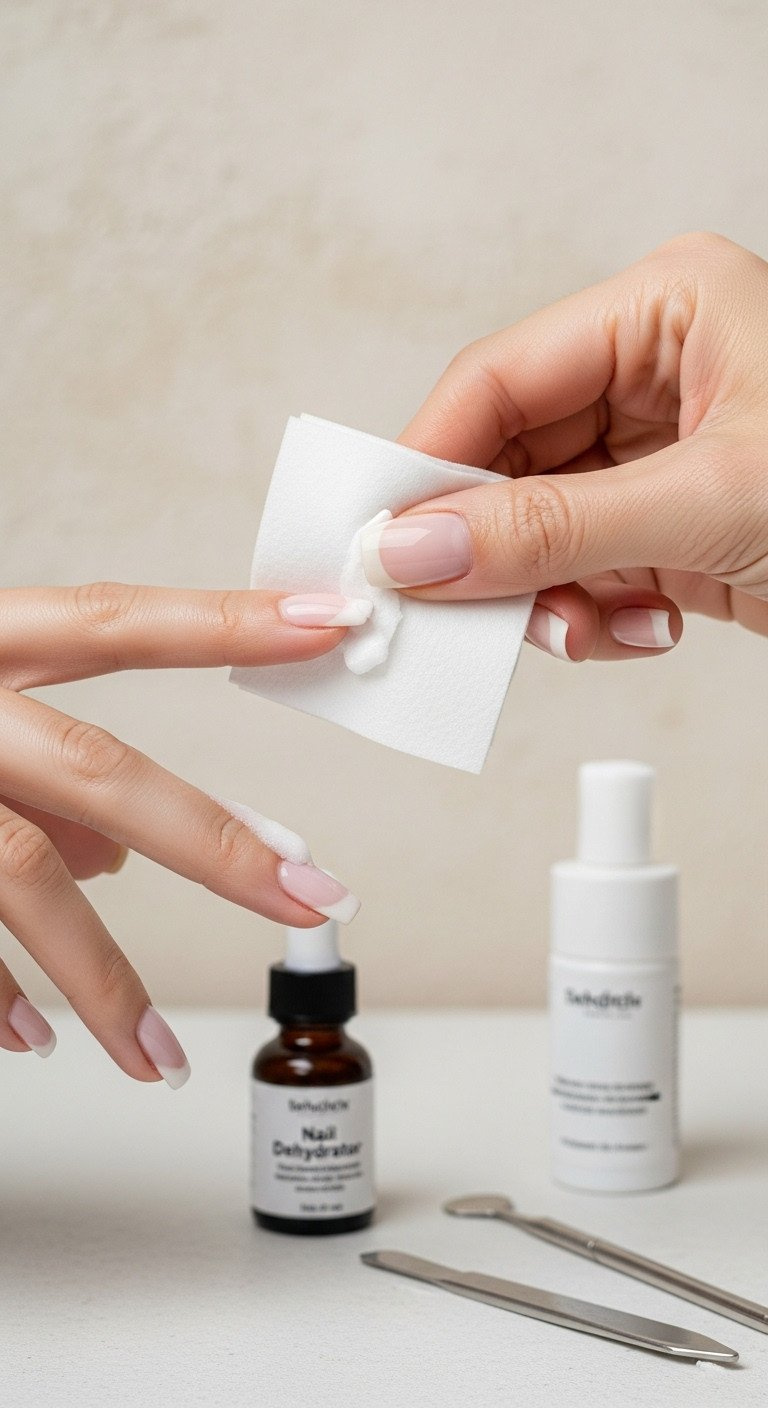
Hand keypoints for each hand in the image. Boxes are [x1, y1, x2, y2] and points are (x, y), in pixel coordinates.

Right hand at [0, 582, 369, 1082]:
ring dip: (103, 979)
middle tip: (316, 895)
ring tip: (163, 1060)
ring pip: (21, 876)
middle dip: (216, 842)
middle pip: (98, 770)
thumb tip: (127, 850)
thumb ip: (48, 758)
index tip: (332, 619)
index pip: (117, 620)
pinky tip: (32, 1041)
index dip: (224, 619)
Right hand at [361, 232, 767, 660]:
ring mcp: (663, 452)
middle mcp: (656, 373)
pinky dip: (595, 614)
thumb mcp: (709, 504)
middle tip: (456, 609)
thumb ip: (551, 531)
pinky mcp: (675, 523)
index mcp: (666, 311)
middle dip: (493, 545)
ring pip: (540, 525)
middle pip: (510, 458)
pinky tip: (643, 628)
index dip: (430, 461)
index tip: (382, 537)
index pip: (500, 378)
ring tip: (587, 629)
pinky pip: (586, 568)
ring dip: (548, 594)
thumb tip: (420, 549)